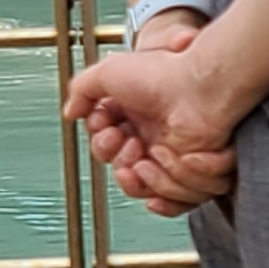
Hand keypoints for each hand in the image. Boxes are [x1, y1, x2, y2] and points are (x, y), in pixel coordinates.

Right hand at [64, 25, 241, 214]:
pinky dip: (156, 187)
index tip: (103, 123)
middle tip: (119, 137)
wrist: (197, 90)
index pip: (104, 141)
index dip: (98, 137)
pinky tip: (151, 167)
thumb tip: (71, 111)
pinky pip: (167, 196)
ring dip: (131, 172)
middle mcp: (151, 135)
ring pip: (139, 184)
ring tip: (138, 149)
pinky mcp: (186, 170)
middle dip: (111, 153)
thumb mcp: (108, 71)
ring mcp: (168, 154)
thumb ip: (82, 90)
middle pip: (118, 164)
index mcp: (133, 114)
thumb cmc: (162, 76)